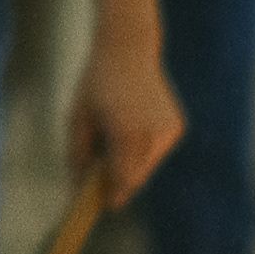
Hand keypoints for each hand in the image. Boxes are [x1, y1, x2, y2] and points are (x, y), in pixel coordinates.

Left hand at [67, 36, 185, 199]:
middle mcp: (152, 135)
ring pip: (148, 166)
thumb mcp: (78, 117)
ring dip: (131, 164)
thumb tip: (79, 185)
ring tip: (114, 141)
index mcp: (126, 133)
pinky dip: (143, 150)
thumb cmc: (97, 81)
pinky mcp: (176, 127)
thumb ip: (78, 154)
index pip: (122, 181)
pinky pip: (157, 152)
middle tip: (101, 179)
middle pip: (136, 177)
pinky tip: (131, 127)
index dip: (111, 195)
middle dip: (119, 181)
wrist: (128, 49)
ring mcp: (168, 131)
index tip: (102, 204)